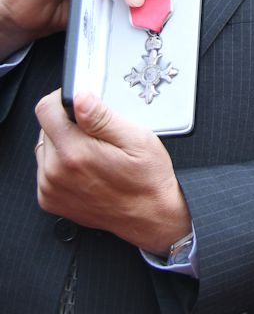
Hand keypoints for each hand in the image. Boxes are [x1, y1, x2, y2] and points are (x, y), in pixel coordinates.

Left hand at [35, 89, 190, 254]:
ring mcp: (50, 188)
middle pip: (45, 127)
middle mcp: (56, 172)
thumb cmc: (146, 178)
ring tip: (92, 152)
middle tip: (96, 134)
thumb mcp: (135, 137)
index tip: (79, 104)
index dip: (63, 100)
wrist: (149, 215)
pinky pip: (45, 168)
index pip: (46, 109)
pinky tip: (84, 168)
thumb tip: (80, 98)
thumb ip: (102, 116)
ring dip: (63, 143)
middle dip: (67, 123)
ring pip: (45, 147)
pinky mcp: (49, 199)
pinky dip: (61, 163)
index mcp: (75, 152)